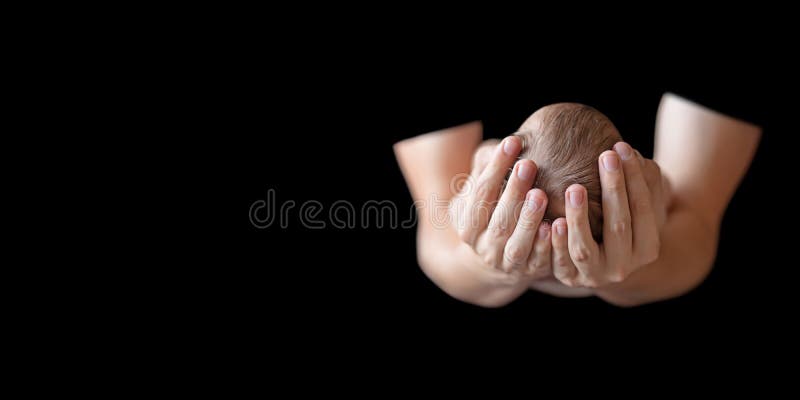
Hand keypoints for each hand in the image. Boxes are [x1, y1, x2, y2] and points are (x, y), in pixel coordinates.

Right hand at [450, 136, 551, 279]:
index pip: (479, 195)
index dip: (495, 168)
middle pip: (497, 221)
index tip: (512, 142)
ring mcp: (508, 264)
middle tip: (528, 164)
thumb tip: (499, 147)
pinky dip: (547, 245)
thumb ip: (488, 170)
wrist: (500, 258)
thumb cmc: (495, 212)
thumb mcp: (484, 192)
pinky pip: (540, 261)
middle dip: (512, 192)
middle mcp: (484, 249)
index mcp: (468, 227)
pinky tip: (556, 225)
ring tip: (540, 194)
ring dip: (528, 220)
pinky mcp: (531, 272)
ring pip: (517, 245)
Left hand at [551, 142, 666, 286]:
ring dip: (578, 217)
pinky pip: (559, 261)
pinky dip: (555, 242)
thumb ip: (642, 181)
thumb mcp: (638, 204)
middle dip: (613, 189)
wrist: (602, 262)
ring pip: (585, 248)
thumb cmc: (622, 221)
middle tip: (605, 156)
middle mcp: (623, 267)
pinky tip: (551, 220)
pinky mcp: (568, 278)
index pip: (642, 209)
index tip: (621, 147)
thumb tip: (631, 154)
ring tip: (574, 188)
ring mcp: (594, 275)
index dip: (634, 178)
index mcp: (647, 248)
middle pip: (618, 226)